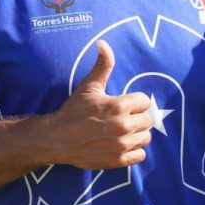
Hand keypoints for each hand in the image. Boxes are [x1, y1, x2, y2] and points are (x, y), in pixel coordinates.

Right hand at [47, 40, 152, 169]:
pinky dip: (135, 151)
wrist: (57, 138)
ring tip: (122, 131)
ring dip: (137, 134)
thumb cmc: (73, 111)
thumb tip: (103, 43)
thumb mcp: (89, 86)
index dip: (135, 102)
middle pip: (148, 120)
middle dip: (137, 117)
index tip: (124, 105)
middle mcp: (123, 126)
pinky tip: (122, 144)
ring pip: (146, 137)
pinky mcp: (118, 160)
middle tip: (122, 118)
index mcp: (119, 105)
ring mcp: (122, 145)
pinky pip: (140, 155)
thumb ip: (103, 65)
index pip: (145, 101)